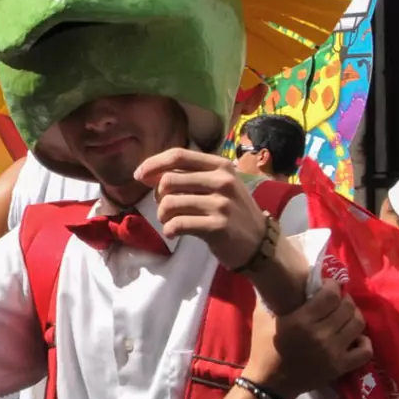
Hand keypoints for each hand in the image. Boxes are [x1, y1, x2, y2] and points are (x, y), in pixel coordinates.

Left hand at [136, 148, 269, 269]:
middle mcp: (222, 181)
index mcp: (220, 165)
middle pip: (168, 181)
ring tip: (169, 222)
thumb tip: (148, 173)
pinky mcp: (217, 226)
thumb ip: (189, 176)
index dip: (153, 164)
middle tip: (165, 208)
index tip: (139, 176)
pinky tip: (173, 233)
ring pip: (169, 203)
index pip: (178, 155)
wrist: (259, 243)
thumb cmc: (232, 212)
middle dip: (158, 196)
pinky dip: (169, 230)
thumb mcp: (218, 185)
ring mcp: (221, 204)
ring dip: (162, 216)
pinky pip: (178, 224)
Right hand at [245, 284, 370, 397]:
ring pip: (358, 324)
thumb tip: (280, 278)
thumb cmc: (263, 348)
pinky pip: (365, 351)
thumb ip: (271, 298)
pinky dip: (363, 342)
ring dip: (354, 315)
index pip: (330, 295)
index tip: (329, 285)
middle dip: (345, 298)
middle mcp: (320, 335)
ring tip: (346, 315)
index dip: (333, 285)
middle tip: (338, 299)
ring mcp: (333, 352)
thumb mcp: (262, 318)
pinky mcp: (341, 366)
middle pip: (347, 307)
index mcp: (300, 321)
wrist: (270, 383)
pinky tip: (354, 338)